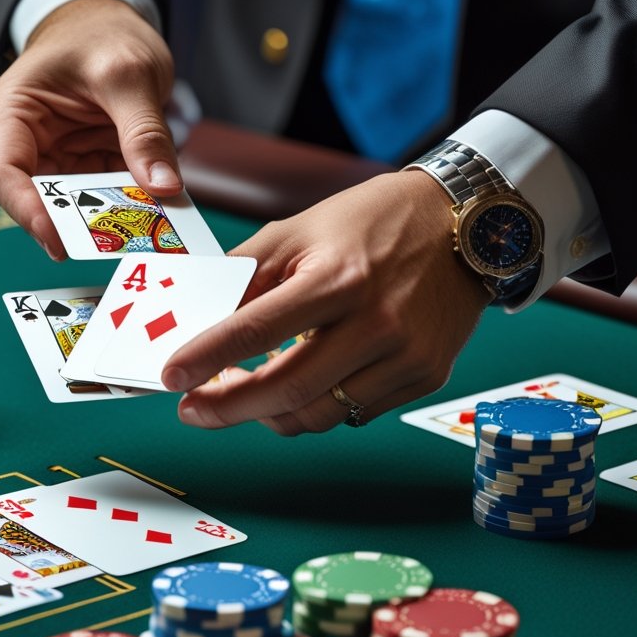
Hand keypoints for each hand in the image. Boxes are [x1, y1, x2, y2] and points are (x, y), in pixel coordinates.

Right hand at [0, 0, 179, 259]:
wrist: (111, 20)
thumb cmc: (103, 33)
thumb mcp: (128, 74)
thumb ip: (144, 131)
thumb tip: (164, 188)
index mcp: (12, 114)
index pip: (5, 174)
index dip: (27, 212)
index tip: (59, 239)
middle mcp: (29, 144)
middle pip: (42, 200)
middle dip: (79, 224)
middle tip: (115, 243)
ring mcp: (60, 160)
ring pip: (80, 207)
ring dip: (111, 220)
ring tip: (144, 230)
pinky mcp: (89, 167)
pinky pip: (108, 197)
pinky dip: (131, 205)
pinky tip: (157, 213)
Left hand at [162, 170, 493, 434]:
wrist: (464, 224)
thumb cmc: (372, 222)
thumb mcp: (298, 230)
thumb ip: (245, 276)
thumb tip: (196, 320)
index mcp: (338, 278)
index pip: (256, 330)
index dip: (206, 359)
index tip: (171, 378)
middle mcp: (378, 322)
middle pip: (287, 389)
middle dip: (229, 407)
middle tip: (193, 408)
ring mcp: (407, 356)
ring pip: (319, 414)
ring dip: (269, 413)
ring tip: (245, 393)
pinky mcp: (426, 376)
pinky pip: (354, 412)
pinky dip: (315, 405)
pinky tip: (300, 383)